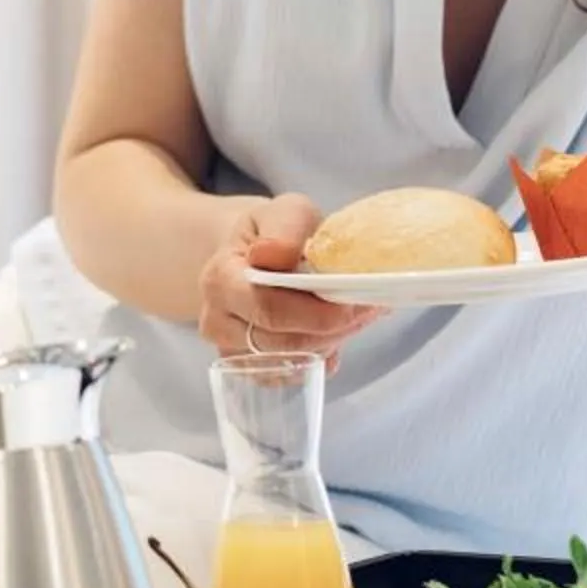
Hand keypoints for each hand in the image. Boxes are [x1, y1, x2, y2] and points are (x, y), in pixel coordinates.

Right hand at [197, 194, 386, 367]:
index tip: (358, 302)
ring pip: (290, 362)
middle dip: (333, 329)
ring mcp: (231, 350)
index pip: (268, 310)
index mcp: (220, 280)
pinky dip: (320, 357)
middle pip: (282, 342)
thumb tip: (272, 254)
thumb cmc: (273, 232)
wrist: (256, 252)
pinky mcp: (249, 369)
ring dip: (330, 342)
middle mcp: (217, 321)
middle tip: (370, 309)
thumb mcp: (285, 212)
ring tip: (354, 315)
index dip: (318, 313)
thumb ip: (284, 229)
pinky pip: (291, 376)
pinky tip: (333, 332)